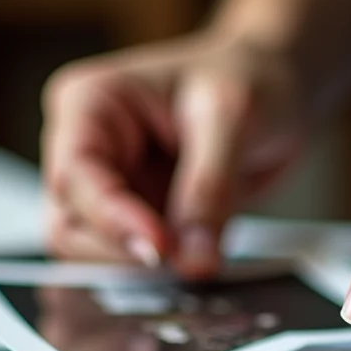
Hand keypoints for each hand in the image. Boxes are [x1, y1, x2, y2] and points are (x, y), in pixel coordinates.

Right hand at [42, 32, 305, 277]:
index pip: (75, 176)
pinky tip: (197, 266)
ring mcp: (111, 189)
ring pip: (95, 253)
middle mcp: (87, 149)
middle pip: (70, 225)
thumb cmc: (248, 75)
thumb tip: (193, 260)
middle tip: (185, 263)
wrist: (280, 86)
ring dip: (141, 271)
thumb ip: (209, 190)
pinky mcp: (140, 219)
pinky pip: (135, 263)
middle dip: (122, 253)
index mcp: (89, 105)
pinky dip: (162, 275)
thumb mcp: (233, 119)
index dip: (112, 219)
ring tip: (197, 262)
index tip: (160, 248)